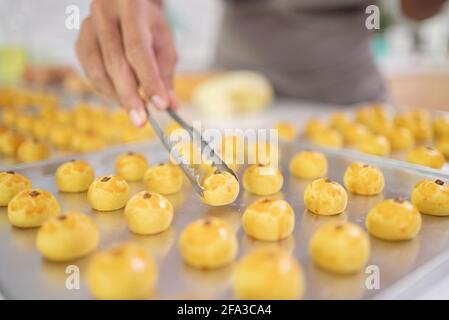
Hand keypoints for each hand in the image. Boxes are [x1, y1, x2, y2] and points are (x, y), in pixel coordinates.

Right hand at [76, 0, 177, 126]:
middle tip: (141, 121)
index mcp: (131, 7)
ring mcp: (88, 27)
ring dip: (117, 96)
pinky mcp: (79, 42)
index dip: (149, 81)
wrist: (124, 5)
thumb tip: (170, 105)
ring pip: (99, 70)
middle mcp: (104, 14)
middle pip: (116, 62)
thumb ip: (166, 73)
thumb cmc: (148, 25)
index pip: (138, 50)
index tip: (160, 106)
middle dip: (130, 96)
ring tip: (135, 111)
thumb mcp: (164, 43)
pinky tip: (121, 98)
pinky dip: (106, 91)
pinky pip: (90, 73)